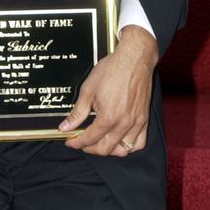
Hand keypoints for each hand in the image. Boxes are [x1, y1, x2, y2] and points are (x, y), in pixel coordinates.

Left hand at [60, 26, 158, 156]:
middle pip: (105, 149)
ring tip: (100, 142)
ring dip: (109, 150)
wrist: (134, 59)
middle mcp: (124, 124)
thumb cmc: (112, 70)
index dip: (76, 142)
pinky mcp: (144, 119)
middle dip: (90, 148)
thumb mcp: (88, 90)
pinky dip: (128, 146)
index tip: (70, 141)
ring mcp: (136, 123)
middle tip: (82, 141)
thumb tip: (65, 127)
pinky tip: (119, 140)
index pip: (90, 139)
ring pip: (123, 150)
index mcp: (109, 117)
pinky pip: (139, 143)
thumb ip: (77, 113)